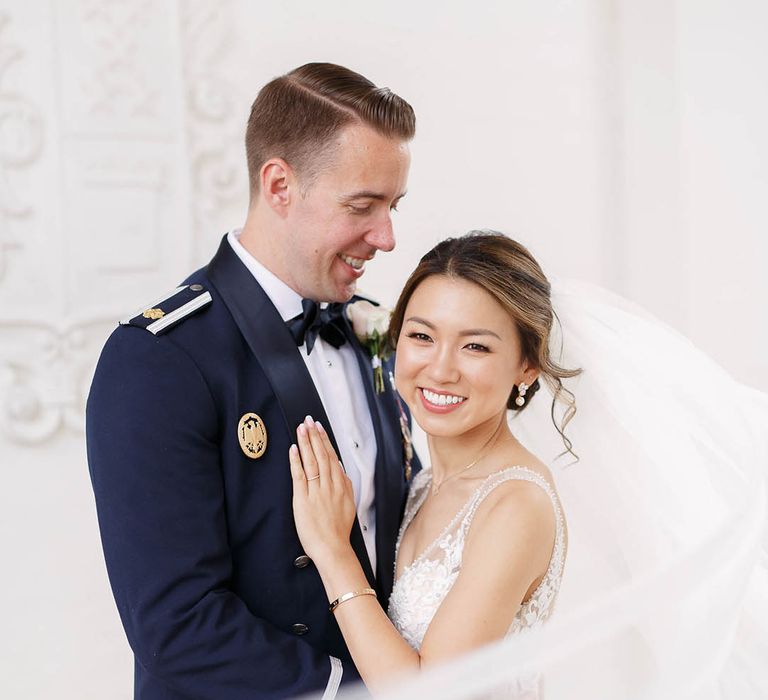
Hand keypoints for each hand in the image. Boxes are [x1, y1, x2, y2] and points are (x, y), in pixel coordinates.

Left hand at [289, 416, 356, 566]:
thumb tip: (339, 467)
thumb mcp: (348, 504)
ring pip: (312, 462)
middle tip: (308, 420)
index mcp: (341, 485)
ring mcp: (316, 492)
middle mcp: (329, 485)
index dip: (324, 440)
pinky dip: (296, 461)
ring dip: (306, 443)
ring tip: (301, 428)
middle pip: (321, 455)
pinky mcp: (303, 500)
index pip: (331, 457)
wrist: (333, 549)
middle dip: (314, 436)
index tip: (318, 427)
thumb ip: (345, 484)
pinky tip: (293, 450)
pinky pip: (299, 477)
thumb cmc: (338, 530)